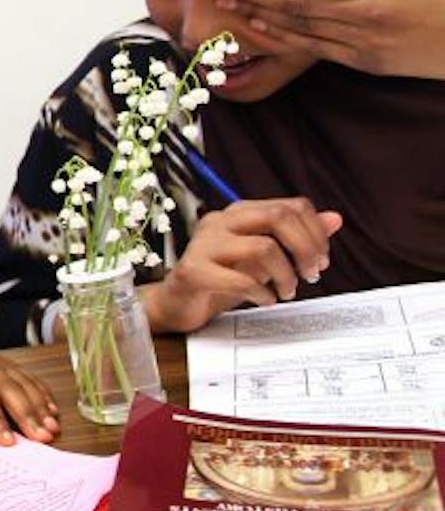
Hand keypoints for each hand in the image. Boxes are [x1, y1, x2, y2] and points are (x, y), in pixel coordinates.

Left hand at [0, 318, 57, 444]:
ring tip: (52, 430)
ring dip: (40, 407)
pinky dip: (43, 395)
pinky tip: (53, 413)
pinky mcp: (9, 366)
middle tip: (42, 438)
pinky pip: (30, 379)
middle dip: (27, 414)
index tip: (6, 441)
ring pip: (24, 384)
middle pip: (10, 390)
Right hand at [139, 198, 343, 332]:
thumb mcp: (264, 258)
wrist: (176, 304)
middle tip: (312, 274)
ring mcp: (204, 245)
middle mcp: (220, 222)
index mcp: (238, 214)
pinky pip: (240, 280)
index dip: (315, 232)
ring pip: (264, 247)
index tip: (322, 259)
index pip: (290, 206)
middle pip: (278, 216)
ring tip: (286, 292)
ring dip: (286, 275)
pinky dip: (262, 293)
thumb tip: (334, 219)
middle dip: (306, 247)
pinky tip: (265, 300)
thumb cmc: (220, 279)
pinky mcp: (193, 271)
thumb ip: (297, 237)